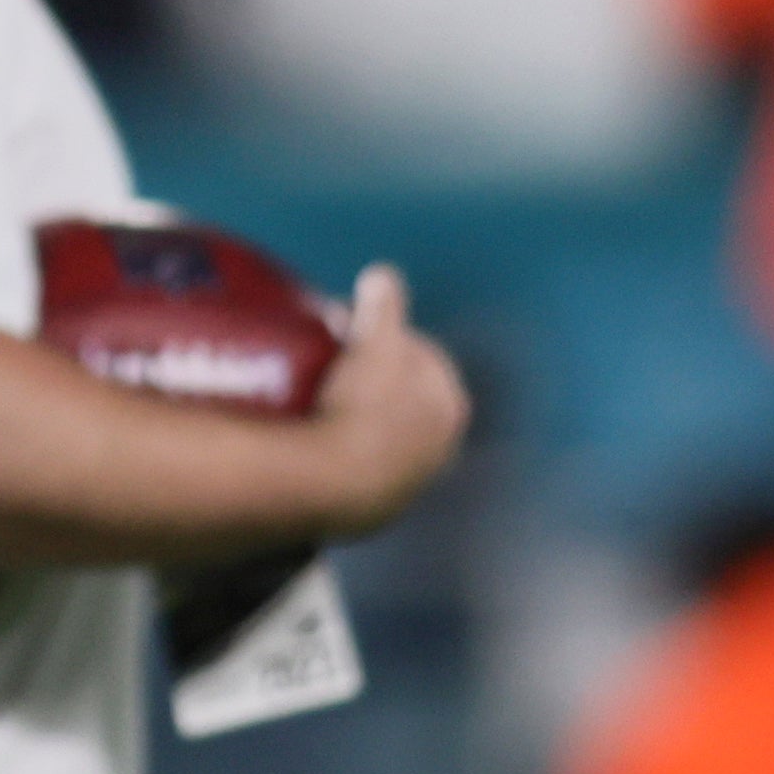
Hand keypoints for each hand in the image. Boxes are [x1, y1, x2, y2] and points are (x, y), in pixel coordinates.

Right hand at [302, 266, 469, 538]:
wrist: (341, 485)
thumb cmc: (365, 407)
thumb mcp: (374, 344)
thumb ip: (382, 306)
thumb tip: (382, 272)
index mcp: (451, 401)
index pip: (418, 352)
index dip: (382, 336)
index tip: (346, 330)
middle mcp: (443, 442)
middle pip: (404, 391)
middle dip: (373, 372)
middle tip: (331, 360)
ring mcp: (414, 475)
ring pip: (385, 427)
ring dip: (360, 409)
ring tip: (322, 397)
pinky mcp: (384, 501)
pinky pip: (365, 457)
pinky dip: (349, 441)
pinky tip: (322, 436)